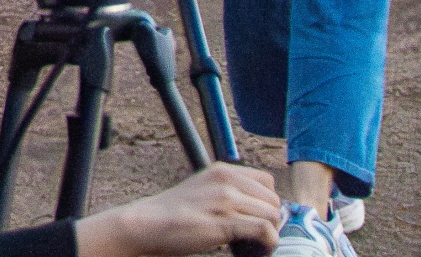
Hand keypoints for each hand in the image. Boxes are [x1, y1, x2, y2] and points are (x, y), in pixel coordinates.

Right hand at [74, 165, 282, 256]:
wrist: (148, 224)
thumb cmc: (174, 214)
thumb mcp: (203, 191)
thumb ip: (229, 193)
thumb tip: (260, 211)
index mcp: (222, 171)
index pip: (267, 182)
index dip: (267, 203)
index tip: (260, 219)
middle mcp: (226, 181)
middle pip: (273, 200)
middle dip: (272, 221)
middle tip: (256, 237)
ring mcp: (225, 200)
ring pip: (272, 215)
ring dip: (270, 235)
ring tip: (254, 246)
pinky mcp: (225, 221)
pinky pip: (265, 231)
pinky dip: (267, 244)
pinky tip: (255, 251)